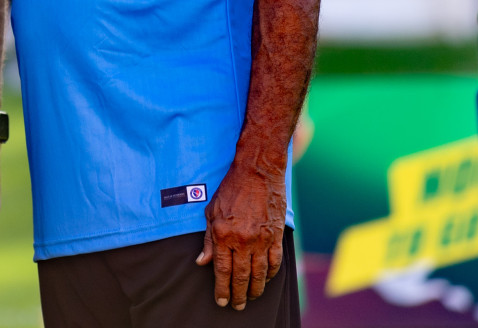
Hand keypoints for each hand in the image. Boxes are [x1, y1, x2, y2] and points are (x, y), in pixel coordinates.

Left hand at [196, 162, 285, 310]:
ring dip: (256, 290)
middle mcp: (242, 240)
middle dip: (239, 295)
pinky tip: (266, 280)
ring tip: (251, 297)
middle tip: (238, 306)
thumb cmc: (231, 190)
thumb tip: (201, 262)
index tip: (222, 301)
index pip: (222, 270)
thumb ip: (208, 240)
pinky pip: (275, 262)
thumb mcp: (211, 212)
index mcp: (223, 234)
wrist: (257, 171)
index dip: (222, 289)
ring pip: (260, 274)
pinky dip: (271, 275)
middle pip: (241, 276)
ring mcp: (261, 239)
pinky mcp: (276, 236)